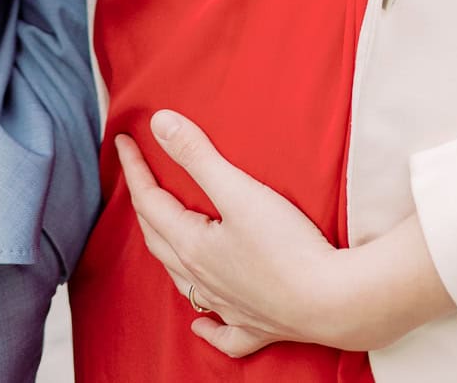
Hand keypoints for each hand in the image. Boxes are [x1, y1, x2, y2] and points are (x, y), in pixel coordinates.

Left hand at [117, 111, 454, 358]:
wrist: (334, 302)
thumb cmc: (287, 246)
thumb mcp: (238, 190)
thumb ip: (197, 155)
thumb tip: (158, 123)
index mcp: (193, 246)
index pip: (150, 201)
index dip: (134, 169)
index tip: (122, 141)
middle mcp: (202, 280)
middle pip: (159, 239)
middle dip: (144, 203)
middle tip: (138, 175)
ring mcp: (229, 308)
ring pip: (183, 281)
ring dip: (166, 253)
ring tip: (161, 234)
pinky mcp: (258, 326)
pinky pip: (223, 332)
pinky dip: (207, 325)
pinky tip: (200, 322)